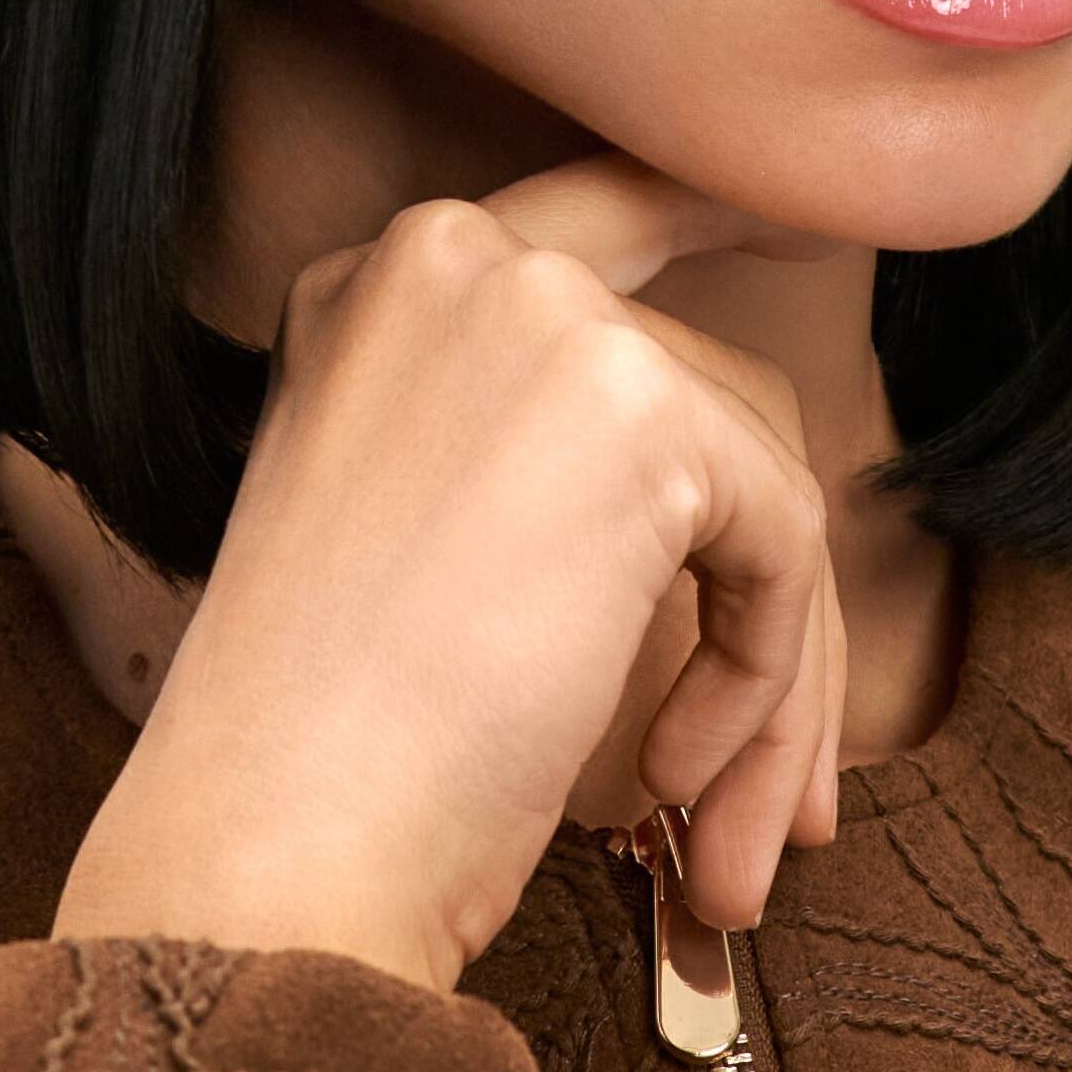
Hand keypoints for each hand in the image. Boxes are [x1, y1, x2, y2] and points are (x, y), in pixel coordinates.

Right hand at [48, 154, 848, 994]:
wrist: (274, 841)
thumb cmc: (328, 749)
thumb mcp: (420, 538)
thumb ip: (545, 459)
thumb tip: (737, 505)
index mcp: (375, 287)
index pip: (604, 241)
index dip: (716, 230)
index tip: (796, 242)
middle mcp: (451, 258)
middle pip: (705, 389)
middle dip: (763, 587)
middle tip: (778, 772)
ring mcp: (542, 311)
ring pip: (760, 478)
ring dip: (772, 674)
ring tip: (726, 829)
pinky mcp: (636, 404)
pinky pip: (783, 538)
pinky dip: (763, 676)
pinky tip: (670, 777)